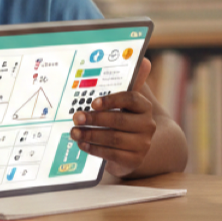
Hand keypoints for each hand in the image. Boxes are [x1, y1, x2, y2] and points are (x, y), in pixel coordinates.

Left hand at [70, 58, 156, 177]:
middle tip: (76, 117)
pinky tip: (83, 144)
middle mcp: (148, 125)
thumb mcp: (125, 101)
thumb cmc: (124, 118)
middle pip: (119, 121)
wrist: (134, 146)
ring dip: (91, 135)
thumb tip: (143, 60)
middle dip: (95, 119)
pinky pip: (112, 155)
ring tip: (74, 132)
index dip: (112, 100)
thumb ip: (130, 82)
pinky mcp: (135, 160)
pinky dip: (95, 149)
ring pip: (114, 139)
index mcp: (145, 106)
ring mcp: (143, 144)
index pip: (131, 98)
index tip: (93, 102)